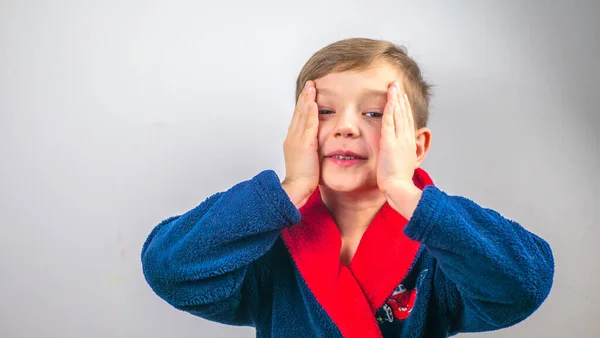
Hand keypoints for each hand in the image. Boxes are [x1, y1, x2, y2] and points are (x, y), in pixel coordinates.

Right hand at [281, 81, 319, 208]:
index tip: (308, 93)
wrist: (296, 189)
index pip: (298, 118)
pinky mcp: (304, 145)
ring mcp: (297, 140)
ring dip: (307, 100)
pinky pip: (308, 126)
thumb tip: (316, 143)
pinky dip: (310, 113)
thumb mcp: (306, 159)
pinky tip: (313, 103)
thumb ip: (310, 148)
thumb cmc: (302, 178)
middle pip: (298, 112)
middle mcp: (292, 137)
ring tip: (311, 87)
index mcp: (293, 140)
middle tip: (309, 83)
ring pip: (302, 115)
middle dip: (304, 97)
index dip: (303, 104)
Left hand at [377, 81, 417, 195]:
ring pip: (398, 115)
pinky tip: (390, 100)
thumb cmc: (399, 181)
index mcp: (409, 143)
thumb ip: (402, 155)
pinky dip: (391, 110)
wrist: (399, 189)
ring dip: (396, 99)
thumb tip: (403, 152)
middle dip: (401, 98)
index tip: (402, 96)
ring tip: (394, 86)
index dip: (404, 107)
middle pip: (404, 113)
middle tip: (398, 84)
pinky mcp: (390, 143)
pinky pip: (390, 123)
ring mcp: (399, 140)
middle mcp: (406, 139)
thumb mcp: (403, 164)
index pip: (407, 121)